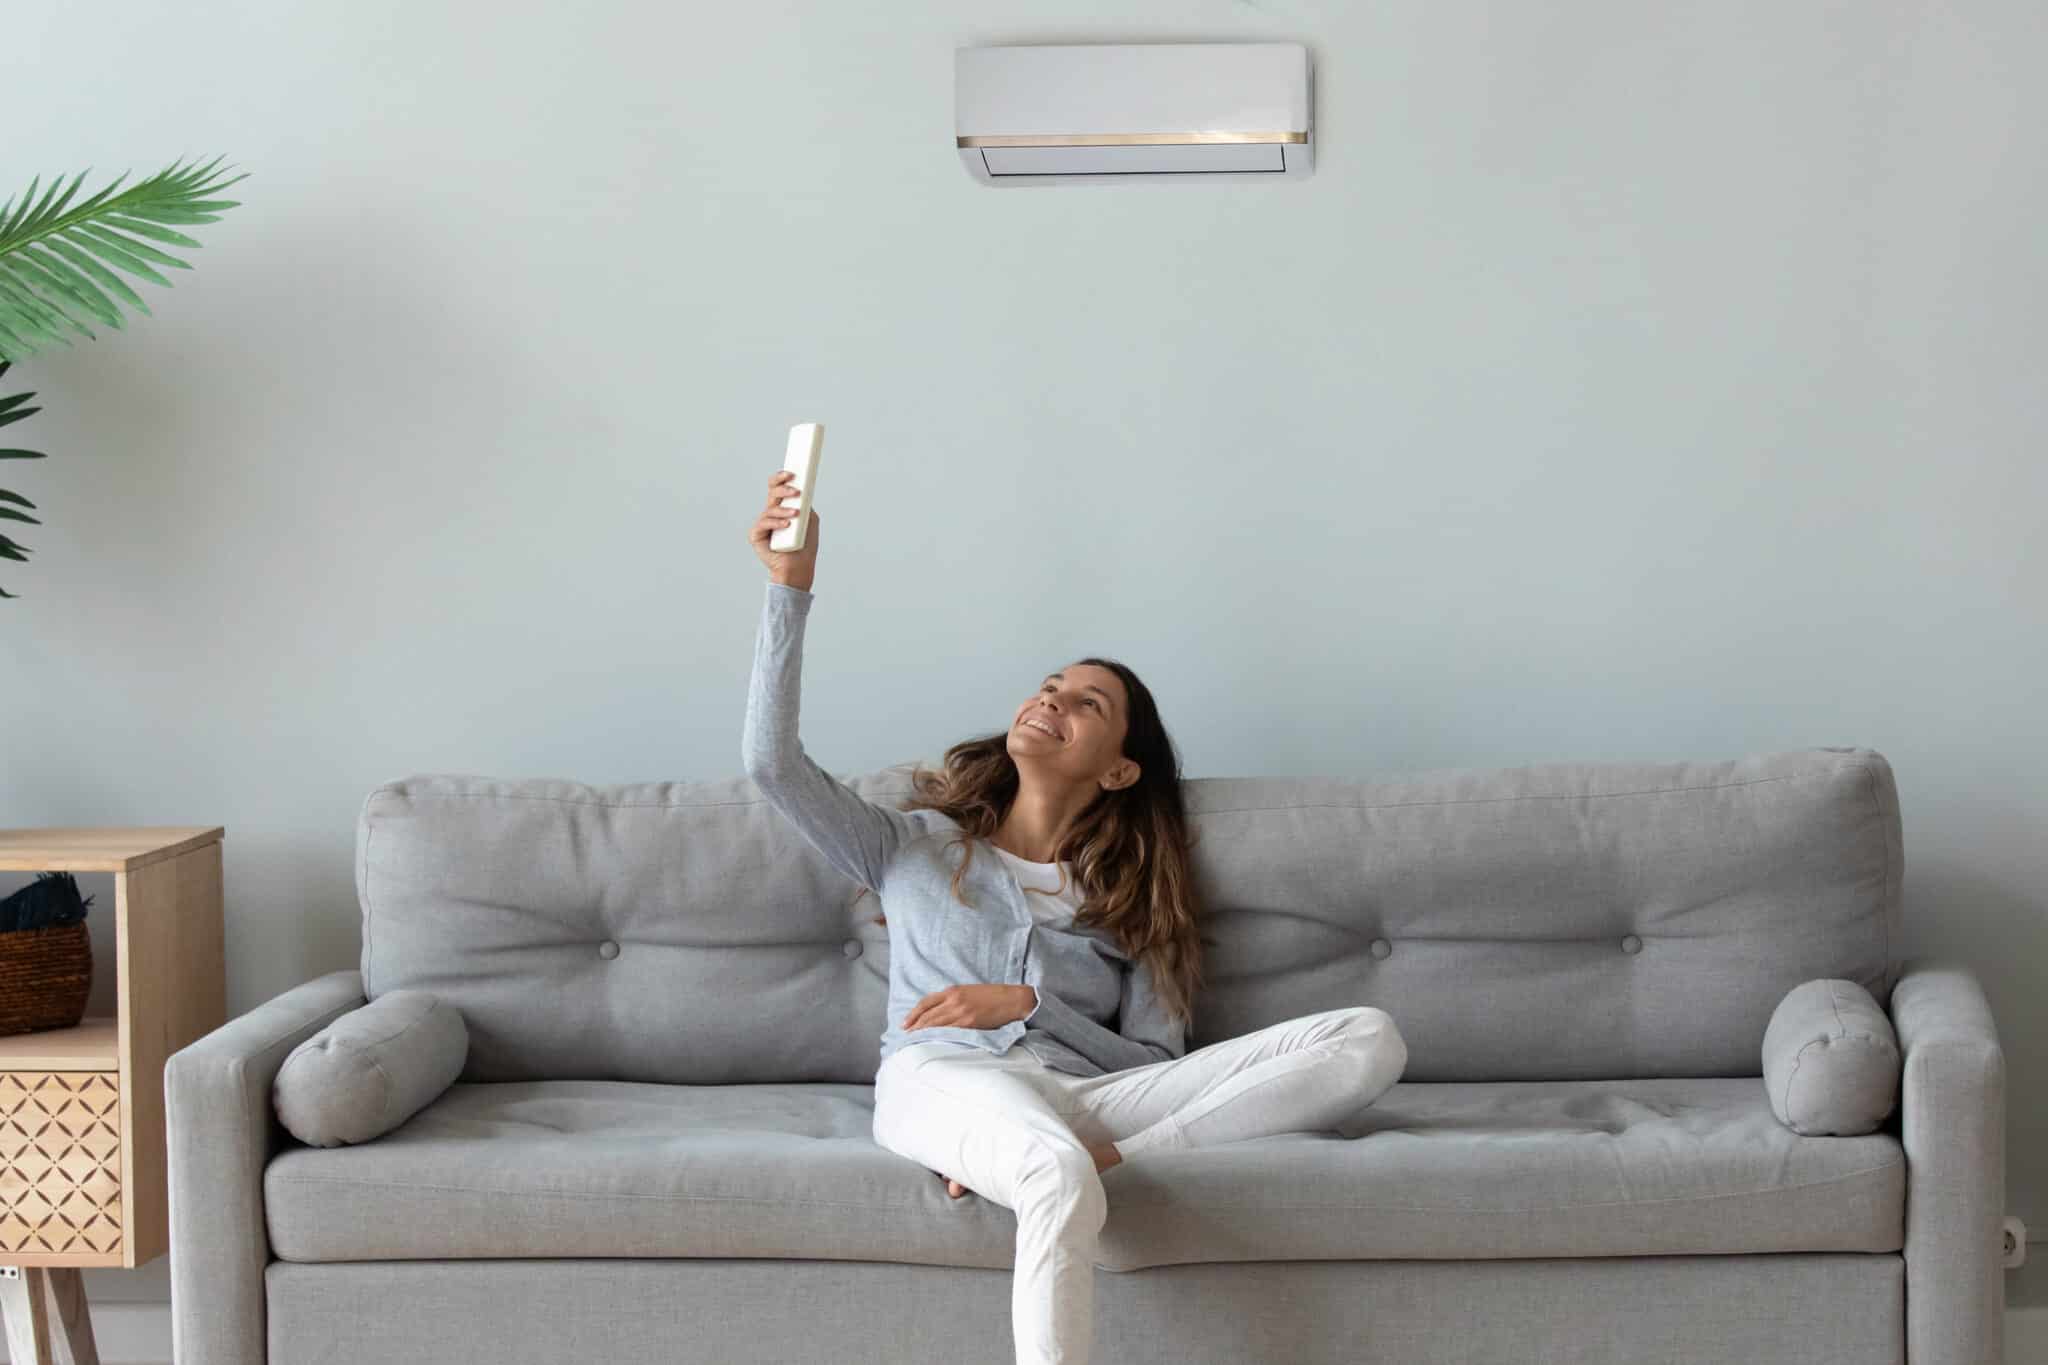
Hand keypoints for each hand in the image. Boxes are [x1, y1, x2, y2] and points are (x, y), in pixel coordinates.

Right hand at [750, 468, 819, 590]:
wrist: (799, 567)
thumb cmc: (804, 545)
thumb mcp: (809, 520)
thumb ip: (806, 504)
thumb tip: (804, 489)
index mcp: (782, 506)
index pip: (778, 486)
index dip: (781, 477)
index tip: (792, 473)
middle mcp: (771, 513)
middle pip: (771, 492)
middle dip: (782, 488)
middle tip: (795, 491)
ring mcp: (763, 523)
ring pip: (770, 509)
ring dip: (784, 510)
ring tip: (795, 515)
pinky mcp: (756, 535)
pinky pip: (764, 524)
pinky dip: (776, 523)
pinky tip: (786, 525)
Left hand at [902, 983, 1033, 1031]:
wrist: (1012, 999)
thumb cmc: (992, 996)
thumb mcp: (969, 992)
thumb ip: (953, 999)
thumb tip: (938, 1013)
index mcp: (953, 991)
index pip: (926, 1002)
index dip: (913, 1014)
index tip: (905, 1023)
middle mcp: (954, 1001)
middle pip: (928, 1015)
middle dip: (915, 1027)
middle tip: (906, 1036)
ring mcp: (961, 1013)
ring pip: (936, 1025)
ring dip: (923, 1034)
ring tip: (914, 1042)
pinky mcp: (970, 1024)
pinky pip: (949, 1032)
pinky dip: (938, 1037)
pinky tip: (933, 1042)